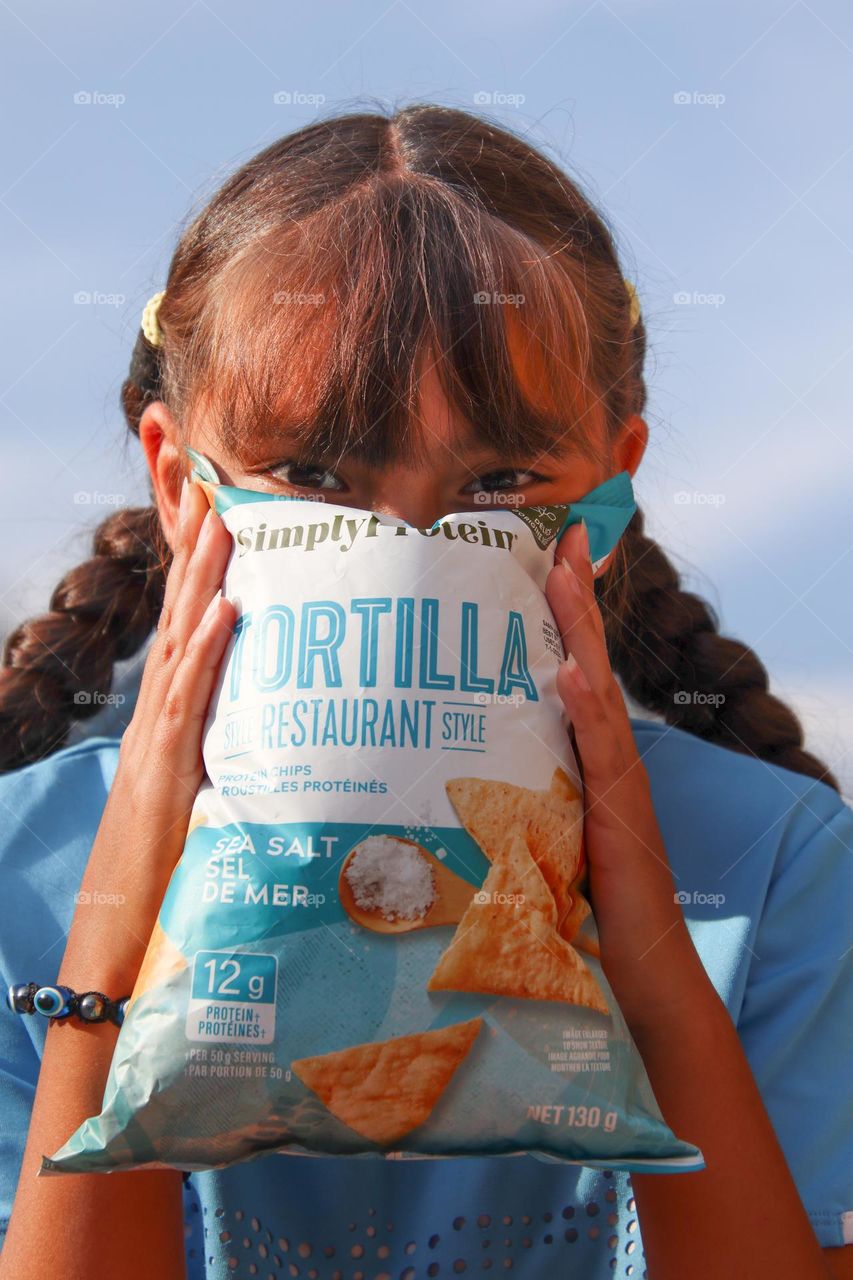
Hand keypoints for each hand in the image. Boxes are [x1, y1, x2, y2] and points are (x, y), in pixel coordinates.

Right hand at [65, 476, 235, 983]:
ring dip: (201, 573)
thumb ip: (230, 732)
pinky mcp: (167, 761)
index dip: (195, 552)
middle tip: (206, 471)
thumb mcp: (206, 772)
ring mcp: (158, 727)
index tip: (210, 493)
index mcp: (172, 698)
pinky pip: (188, 696)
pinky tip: (224, 609)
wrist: (124, 907)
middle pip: (178, 603)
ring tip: (221, 517)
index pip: (186, 609)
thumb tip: (268, 704)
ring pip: (182, 636)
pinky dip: (205, 650)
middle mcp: (160, 701)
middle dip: (190, 537)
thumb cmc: (170, 845)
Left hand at [545, 519, 709, 1032]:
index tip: (553, 554)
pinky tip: (574, 675)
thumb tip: (465, 754)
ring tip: (564, 576)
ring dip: (580, 631)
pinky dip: (590, 710)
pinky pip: (603, 750)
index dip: (568, 611)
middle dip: (576, 595)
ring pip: (599, 688)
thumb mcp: (545, 818)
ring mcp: (618, 775)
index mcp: (589, 747)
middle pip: (591, 658)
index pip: (578, 663)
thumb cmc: (583, 888)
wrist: (633, 949)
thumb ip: (521, 780)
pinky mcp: (619, 808)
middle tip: (564, 536)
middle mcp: (608, 749)